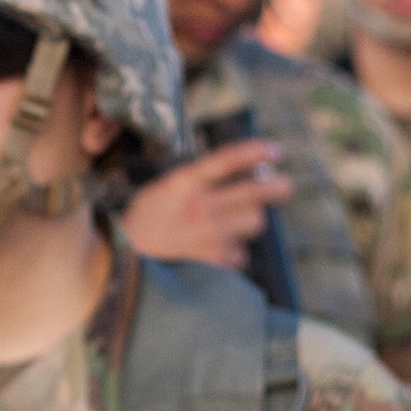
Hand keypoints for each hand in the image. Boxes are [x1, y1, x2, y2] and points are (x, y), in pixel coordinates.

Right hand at [119, 141, 294, 270]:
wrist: (126, 257)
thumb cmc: (150, 218)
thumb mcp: (167, 188)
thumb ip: (200, 180)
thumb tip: (250, 174)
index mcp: (183, 183)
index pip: (225, 161)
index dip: (254, 152)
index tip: (276, 150)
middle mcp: (198, 207)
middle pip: (255, 193)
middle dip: (278, 187)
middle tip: (284, 185)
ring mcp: (206, 235)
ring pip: (255, 221)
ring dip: (251, 219)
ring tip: (235, 221)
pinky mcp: (211, 260)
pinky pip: (241, 251)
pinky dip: (234, 250)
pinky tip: (217, 247)